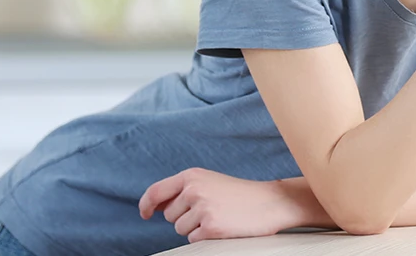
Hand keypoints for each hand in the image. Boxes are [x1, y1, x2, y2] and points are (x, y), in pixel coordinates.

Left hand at [139, 168, 302, 242]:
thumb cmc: (241, 194)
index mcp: (191, 176)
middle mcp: (194, 190)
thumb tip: (158, 206)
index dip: (146, 204)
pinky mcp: (211, 226)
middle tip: (210, 211)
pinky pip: (193, 239)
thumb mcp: (210, 182)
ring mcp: (202, 208)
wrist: (270, 202)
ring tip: (218, 217)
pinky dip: (205, 237)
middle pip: (169, 216)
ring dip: (195, 229)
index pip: (156, 191)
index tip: (145, 213)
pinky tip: (222, 226)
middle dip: (184, 218)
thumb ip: (184, 190)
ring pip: (180, 229)